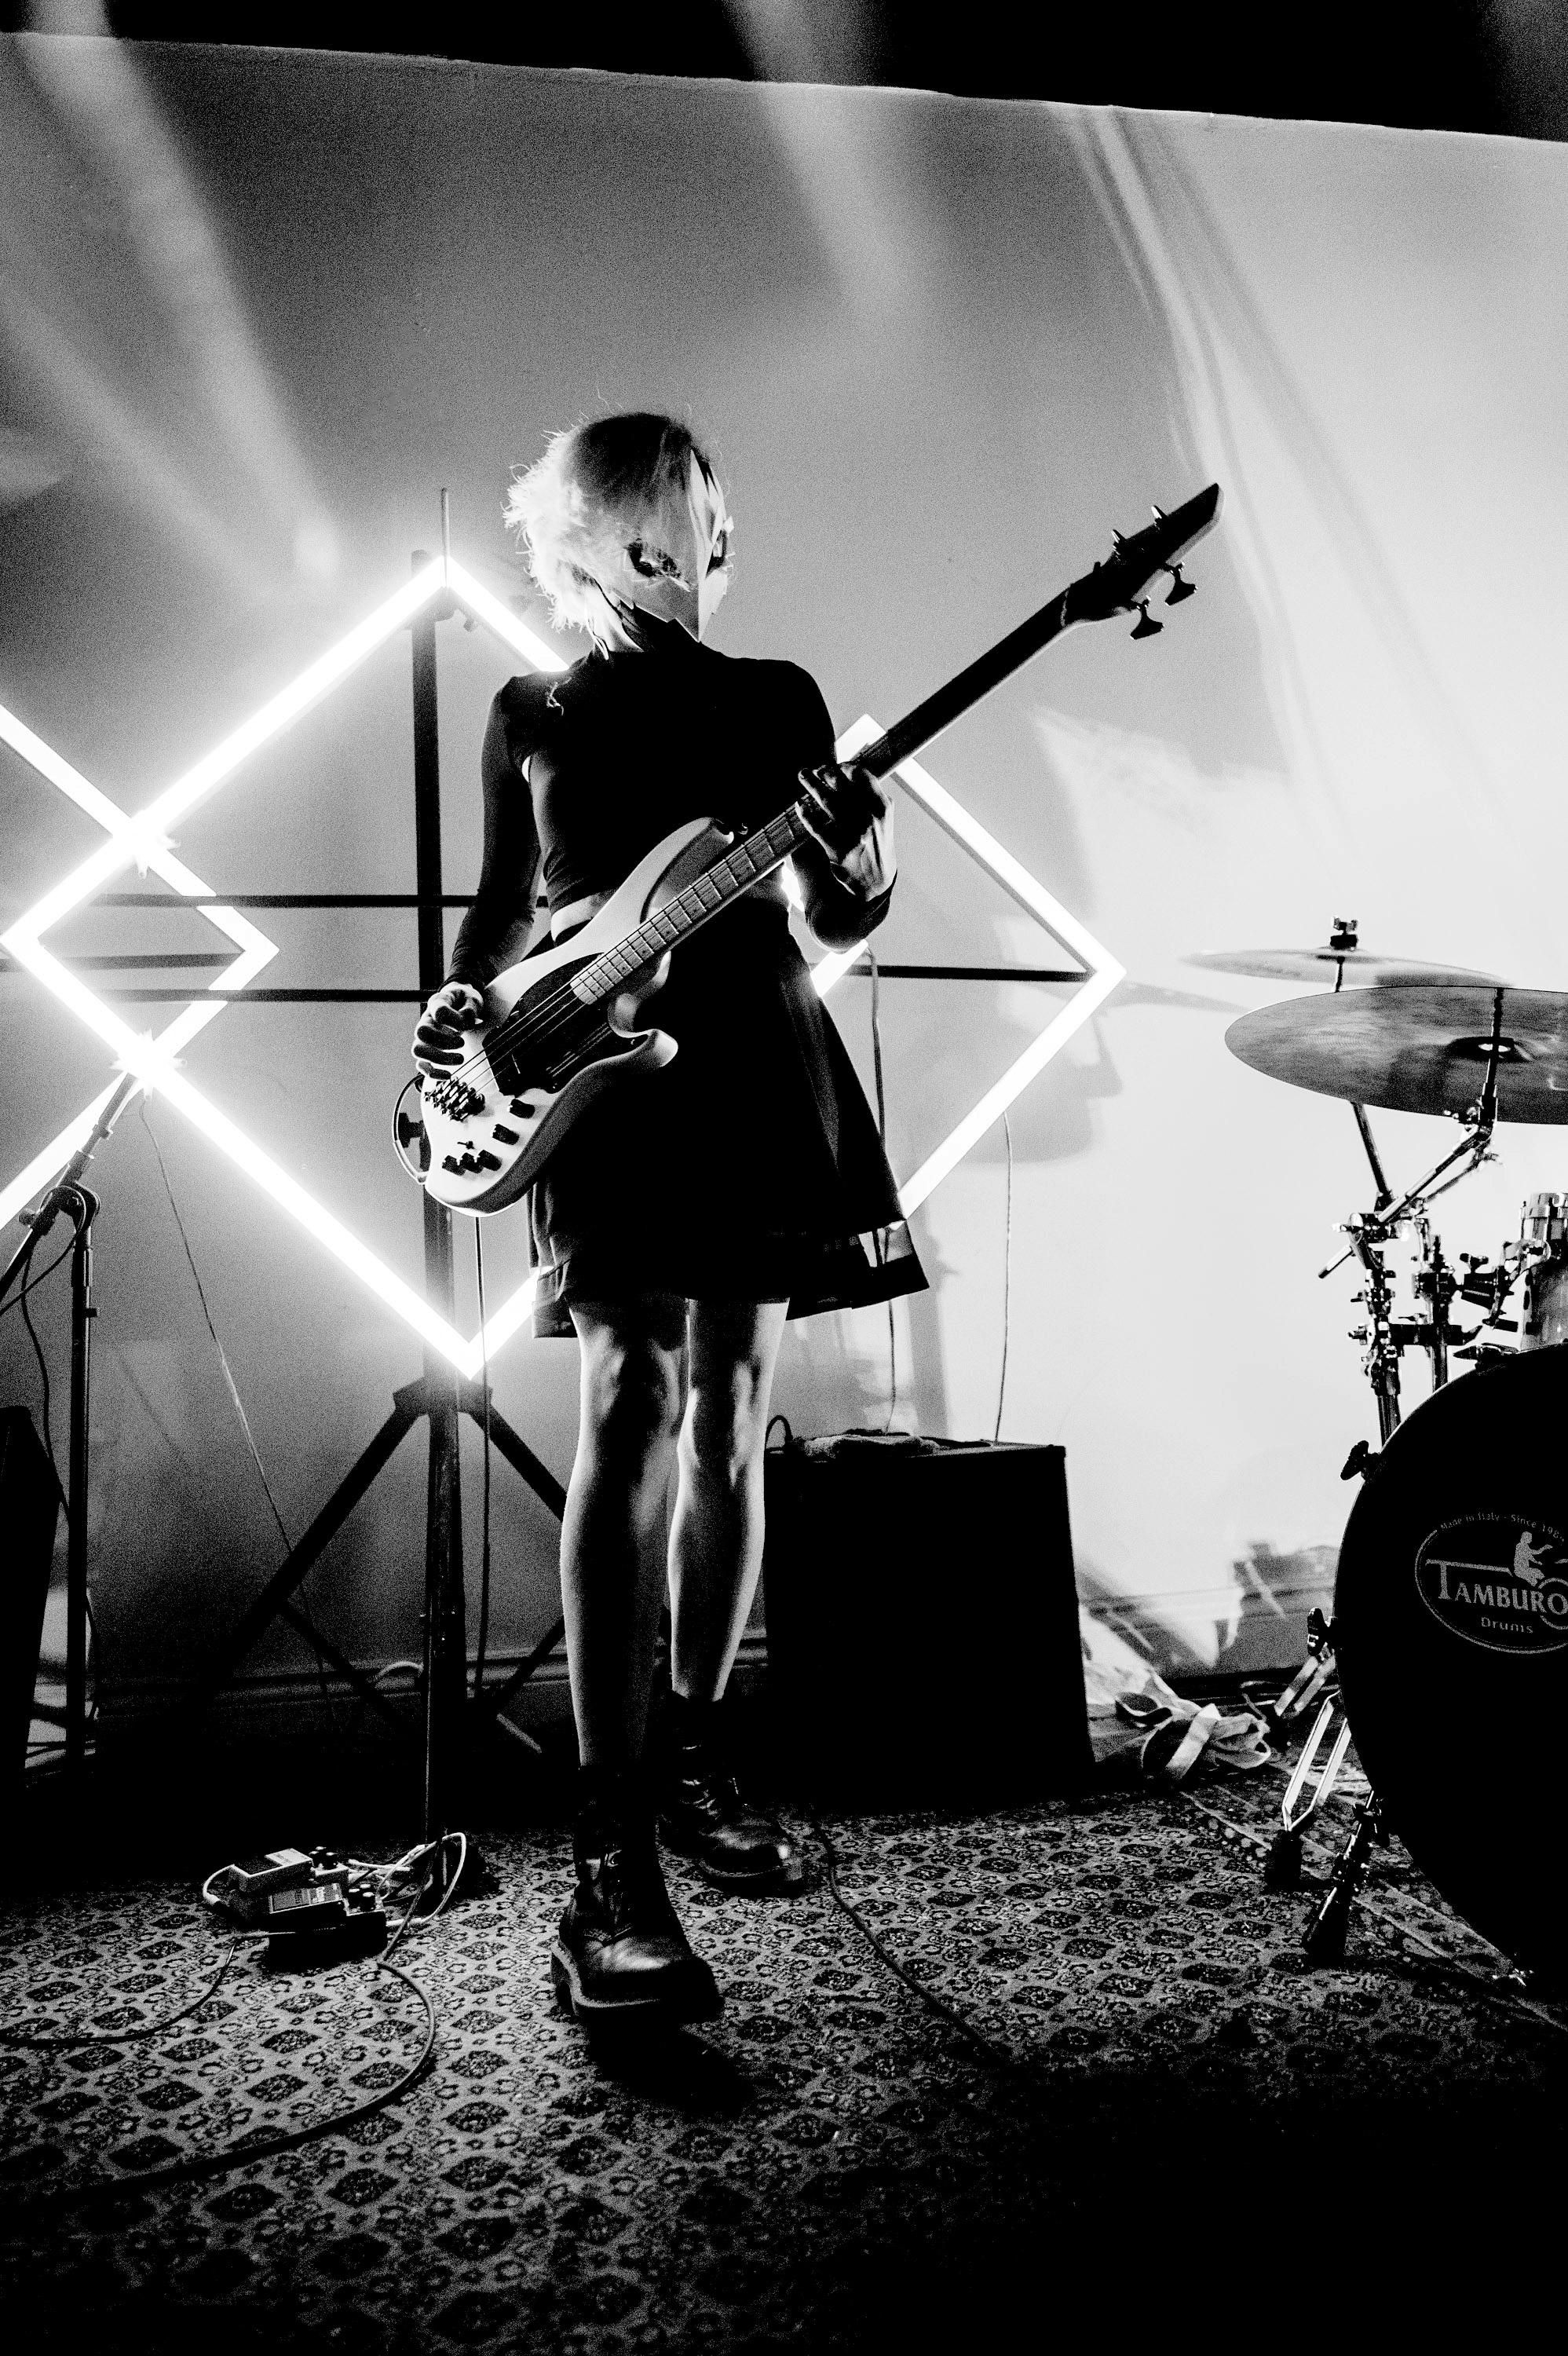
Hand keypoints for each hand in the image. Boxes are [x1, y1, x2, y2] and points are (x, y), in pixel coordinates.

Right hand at [412, 981, 484, 1074]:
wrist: (460, 1003)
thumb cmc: (465, 1001)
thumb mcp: (472, 997)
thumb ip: (470, 1006)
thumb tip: (466, 1017)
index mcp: (438, 1003)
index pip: (438, 1011)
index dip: (453, 1019)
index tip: (466, 1024)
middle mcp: (427, 1020)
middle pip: (421, 1032)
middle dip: (443, 1041)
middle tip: (462, 1043)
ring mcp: (425, 1036)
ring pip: (418, 1050)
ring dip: (439, 1058)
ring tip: (460, 1059)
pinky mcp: (428, 1050)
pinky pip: (421, 1064)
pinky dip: (433, 1073)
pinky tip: (448, 1075)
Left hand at [797, 761, 895, 897]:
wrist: (876, 881)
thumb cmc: (877, 844)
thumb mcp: (883, 818)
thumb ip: (872, 796)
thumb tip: (851, 772)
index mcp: (882, 807)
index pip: (861, 776)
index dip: (845, 767)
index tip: (836, 765)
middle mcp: (868, 819)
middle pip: (840, 785)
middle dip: (824, 773)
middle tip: (816, 769)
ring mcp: (852, 834)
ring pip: (826, 800)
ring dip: (811, 784)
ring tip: (803, 776)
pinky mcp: (837, 849)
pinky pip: (815, 826)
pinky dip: (805, 813)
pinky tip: (800, 806)